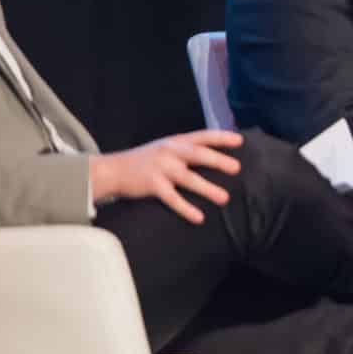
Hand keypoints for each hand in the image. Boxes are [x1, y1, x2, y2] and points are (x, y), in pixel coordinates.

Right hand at [91, 130, 243, 224]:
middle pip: (197, 154)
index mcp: (176, 141)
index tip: (240, 141)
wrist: (112, 170)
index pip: (203, 136)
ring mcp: (160, 168)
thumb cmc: (147, 160)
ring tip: (224, 198)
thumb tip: (217, 156)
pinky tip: (199, 217)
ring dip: (207, 188)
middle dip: (218, 160)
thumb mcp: (166, 148)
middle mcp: (170, 152)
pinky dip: (186, 208)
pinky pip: (172, 198)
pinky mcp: (152, 185)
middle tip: (236, 168)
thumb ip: (187, 150)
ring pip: (188, 178)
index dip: (221, 137)